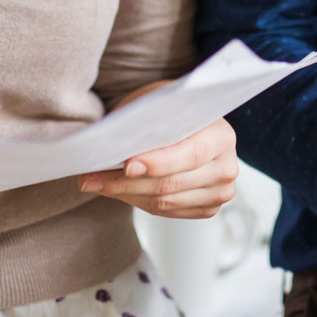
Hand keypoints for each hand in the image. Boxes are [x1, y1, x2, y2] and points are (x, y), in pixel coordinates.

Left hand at [78, 81, 238, 219]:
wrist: (186, 122)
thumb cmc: (169, 110)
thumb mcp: (157, 104)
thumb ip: (143, 125)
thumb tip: (112, 147)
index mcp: (221, 135)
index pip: (190, 155)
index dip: (158, 163)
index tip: (126, 165)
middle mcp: (226, 167)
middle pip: (172, 183)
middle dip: (125, 182)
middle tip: (90, 178)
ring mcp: (220, 192)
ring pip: (164, 202)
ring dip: (124, 194)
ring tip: (94, 183)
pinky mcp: (207, 208)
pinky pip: (166, 212)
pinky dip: (137, 201)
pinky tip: (118, 189)